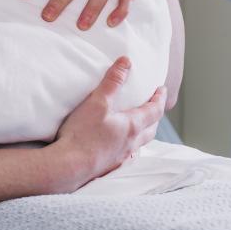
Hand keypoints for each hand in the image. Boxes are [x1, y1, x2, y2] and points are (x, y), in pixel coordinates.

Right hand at [52, 57, 165, 182]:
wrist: (68, 166)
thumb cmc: (83, 134)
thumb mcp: (97, 101)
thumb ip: (113, 81)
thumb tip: (126, 62)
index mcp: (132, 126)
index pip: (154, 110)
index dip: (160, 98)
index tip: (162, 89)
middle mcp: (131, 144)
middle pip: (151, 130)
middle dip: (155, 117)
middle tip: (153, 107)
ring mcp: (121, 158)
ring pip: (139, 145)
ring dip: (143, 135)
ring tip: (138, 128)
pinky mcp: (109, 167)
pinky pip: (127, 157)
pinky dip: (129, 149)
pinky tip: (119, 149)